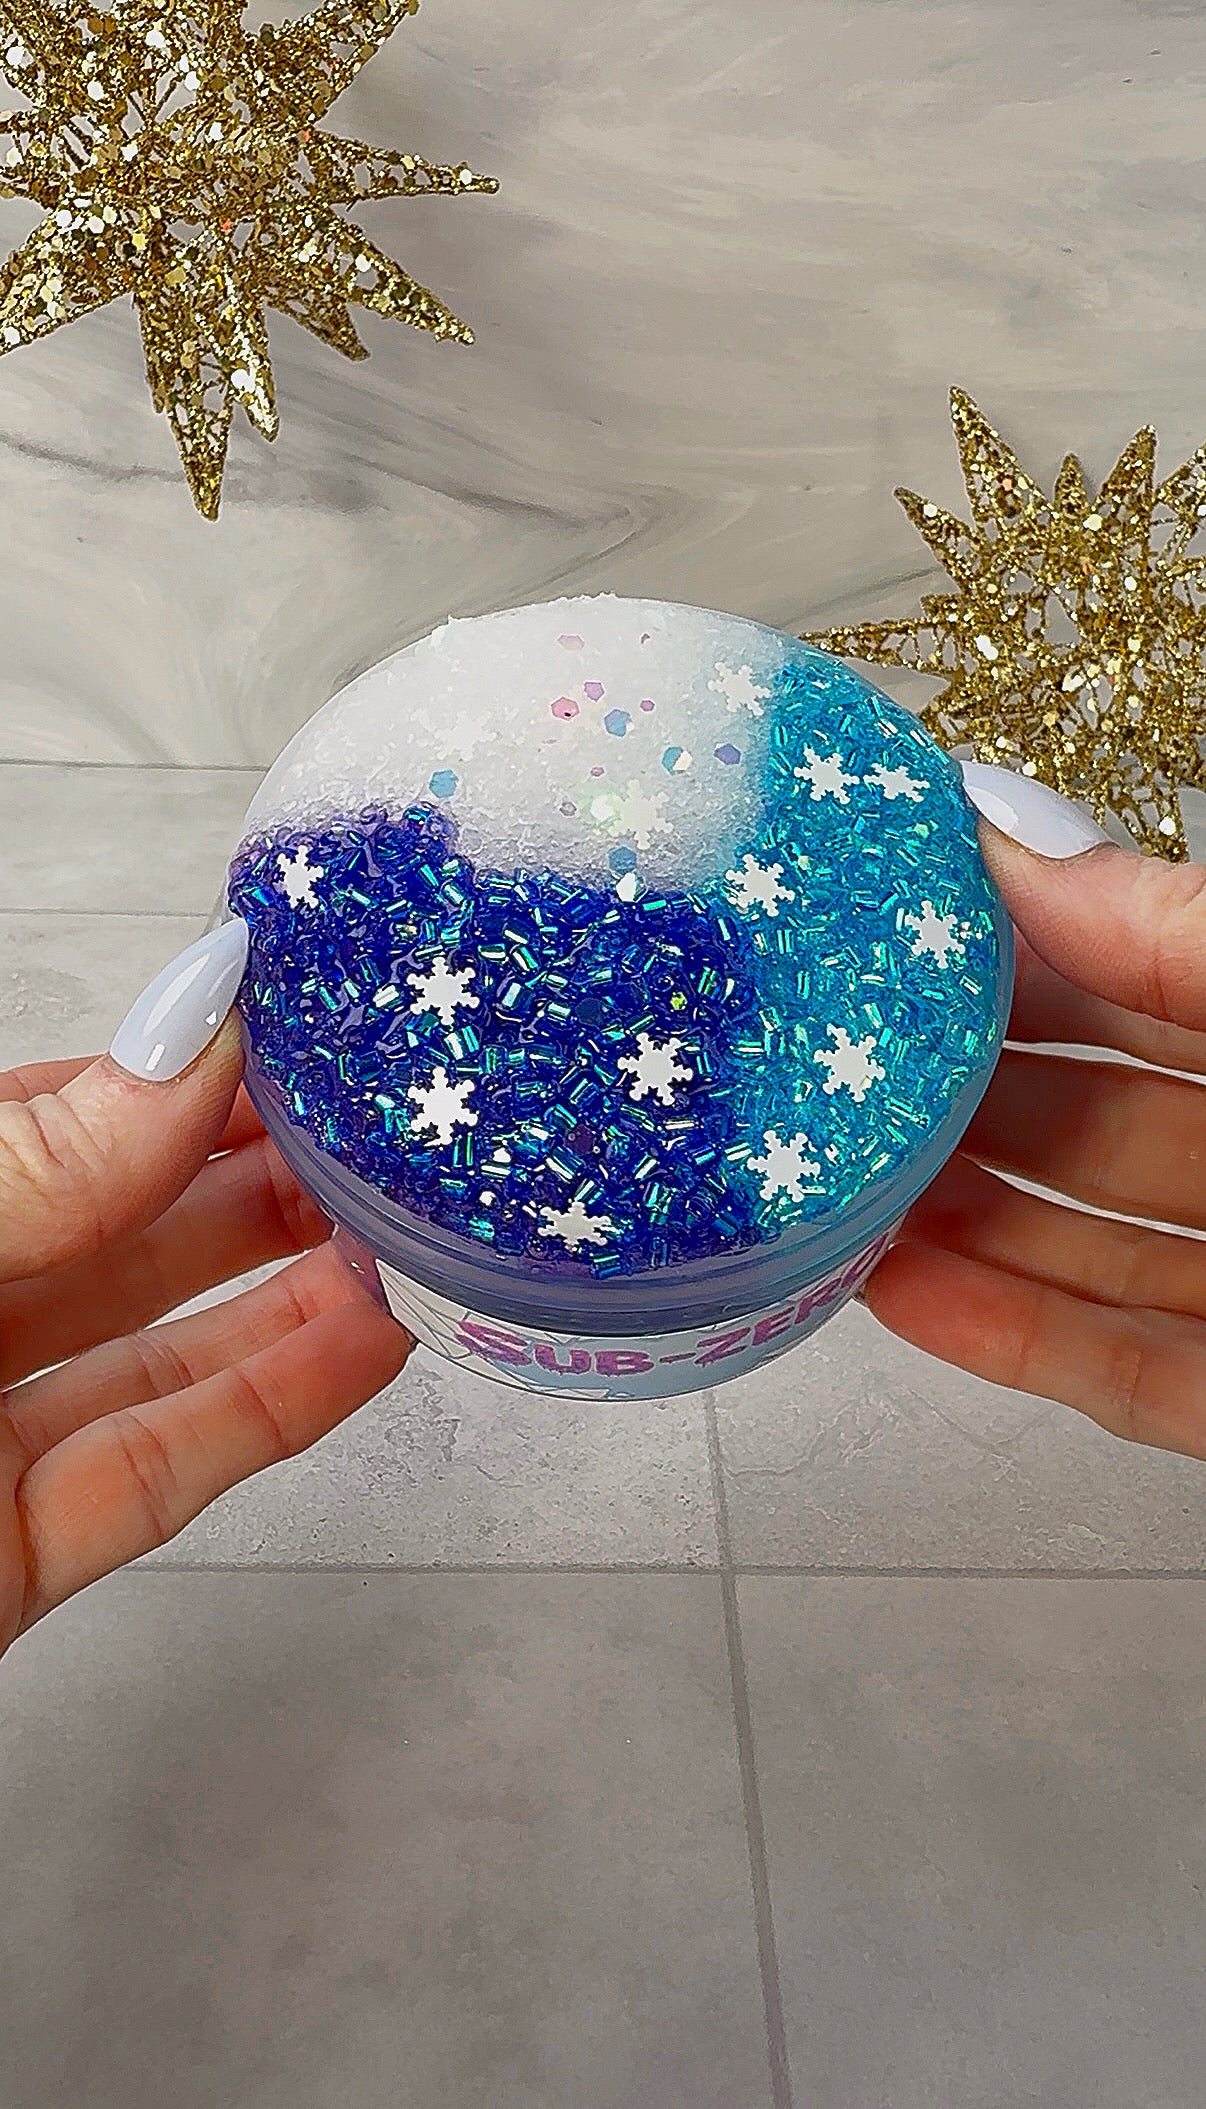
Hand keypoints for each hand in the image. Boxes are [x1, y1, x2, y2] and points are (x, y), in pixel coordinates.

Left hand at [0, 1021, 409, 1655]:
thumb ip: (36, 1165)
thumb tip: (189, 1047)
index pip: (65, 1115)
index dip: (190, 1072)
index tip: (312, 1031)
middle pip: (128, 1231)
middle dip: (268, 1177)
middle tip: (390, 1131)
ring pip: (161, 1355)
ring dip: (299, 1296)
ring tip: (414, 1235)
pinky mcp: (9, 1564)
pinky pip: (158, 1476)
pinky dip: (271, 1413)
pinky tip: (368, 1347)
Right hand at [865, 781, 1205, 1456]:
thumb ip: (1178, 937)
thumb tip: (1011, 837)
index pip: (1133, 961)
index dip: (1009, 937)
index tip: (874, 911)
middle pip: (1090, 1108)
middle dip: (951, 1082)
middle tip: (811, 1051)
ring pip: (1083, 1243)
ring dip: (948, 1214)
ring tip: (816, 1175)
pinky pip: (1123, 1374)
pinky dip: (1006, 1336)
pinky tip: (894, 1292)